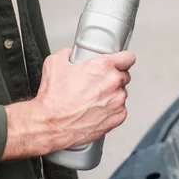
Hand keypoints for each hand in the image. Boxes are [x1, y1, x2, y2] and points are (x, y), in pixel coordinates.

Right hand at [2, 48, 134, 158]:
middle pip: (124, 75)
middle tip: (97, 84)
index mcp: (103, 66)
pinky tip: (95, 110)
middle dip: (113, 78)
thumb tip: (71, 53)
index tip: (120, 62)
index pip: (128, 57)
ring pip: (121, 93)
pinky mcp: (117, 117)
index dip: (123, 59)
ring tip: (93, 99)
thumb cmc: (53, 98)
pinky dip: (111, 110)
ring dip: (112, 95)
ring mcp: (117, 101)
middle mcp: (113, 82)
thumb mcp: (54, 63)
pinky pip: (120, 110)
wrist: (50, 125)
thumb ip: (68, 53)